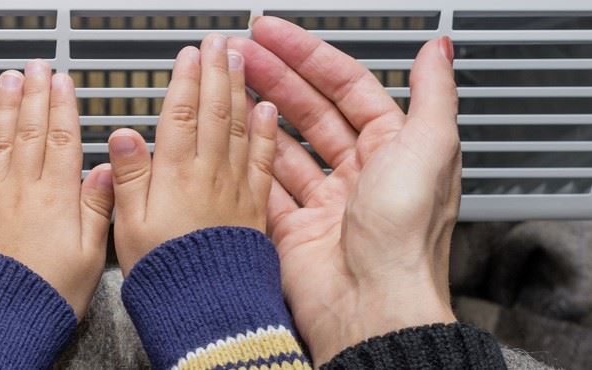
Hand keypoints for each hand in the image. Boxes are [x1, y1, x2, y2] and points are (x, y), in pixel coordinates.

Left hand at [0, 61, 114, 317]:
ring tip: (6, 81)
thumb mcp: (91, 255)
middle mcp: (23, 191)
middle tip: (35, 67)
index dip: (63, 106)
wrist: (0, 320)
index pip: (63, 139)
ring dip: (2, 108)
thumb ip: (98, 207)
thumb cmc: (48, 296)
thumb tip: (107, 168)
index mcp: (57, 198)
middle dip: (34, 95)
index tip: (62, 81)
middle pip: (30, 131)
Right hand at [108, 34, 278, 274]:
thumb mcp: (129, 228)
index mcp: (176, 177)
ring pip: (240, 128)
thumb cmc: (167, 277)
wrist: (209, 312)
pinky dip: (264, 133)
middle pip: (215, 112)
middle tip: (219, 42)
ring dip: (240, 90)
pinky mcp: (256, 211)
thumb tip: (121, 137)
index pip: (182, 114)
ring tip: (242, 60)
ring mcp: (237, 190)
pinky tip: (266, 113)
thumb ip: (128, 178)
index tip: (190, 54)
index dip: (186, 80)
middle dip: (216, 72)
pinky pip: (262, 161)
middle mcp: (210, 177)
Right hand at [229, 17, 459, 364]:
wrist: (370, 305)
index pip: (346, 87)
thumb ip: (434, 95)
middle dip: (275, 77)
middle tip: (242, 53)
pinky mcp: (293, 230)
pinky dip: (248, 163)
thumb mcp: (431, 150)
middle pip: (310, 111)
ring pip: (284, 146)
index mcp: (394, 150)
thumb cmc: (406, 236)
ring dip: (258, 115)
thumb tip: (439, 50)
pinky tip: (233, 139)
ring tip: (231, 87)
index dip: (309, 56)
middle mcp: (359, 175)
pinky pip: (266, 188)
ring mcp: (324, 203)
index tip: (276, 35)